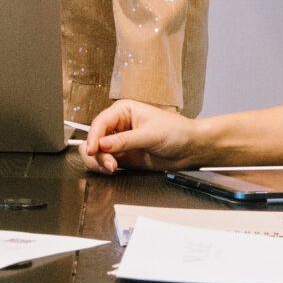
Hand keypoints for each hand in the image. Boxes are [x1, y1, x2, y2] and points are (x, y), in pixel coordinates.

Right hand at [81, 98, 208, 173]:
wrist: (189, 149)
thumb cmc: (176, 132)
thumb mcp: (150, 134)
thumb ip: (125, 141)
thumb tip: (102, 144)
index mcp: (123, 111)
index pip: (100, 123)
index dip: (93, 137)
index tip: (93, 150)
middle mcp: (118, 126)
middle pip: (94, 139)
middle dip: (98, 153)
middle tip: (110, 164)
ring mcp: (119, 143)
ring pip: (96, 153)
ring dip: (99, 162)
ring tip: (112, 168)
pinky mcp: (123, 158)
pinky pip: (104, 163)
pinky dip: (103, 168)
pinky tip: (112, 170)